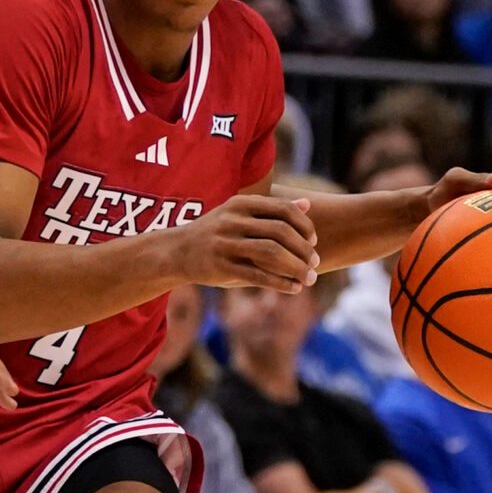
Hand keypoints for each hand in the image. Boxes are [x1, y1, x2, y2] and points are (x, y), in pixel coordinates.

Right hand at [168, 194, 319, 289]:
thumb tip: (307, 204)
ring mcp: (225, 244)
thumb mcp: (240, 214)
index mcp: (240, 204)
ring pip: (272, 253)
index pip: (284, 210)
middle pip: (281, 232)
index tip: (314, 241)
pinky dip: (281, 283)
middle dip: (304, 249)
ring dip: (296, 267)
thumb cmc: (216, 232)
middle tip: (316, 262)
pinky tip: (294, 288)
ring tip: (309, 278)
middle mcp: (232, 221)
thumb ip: (272, 210)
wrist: (176, 251)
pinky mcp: (221, 267)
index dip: (305, 226)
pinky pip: (258, 276)